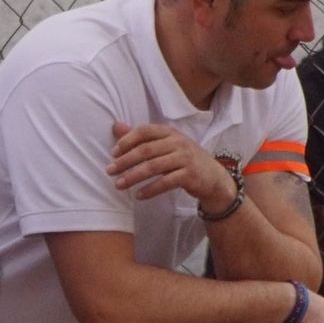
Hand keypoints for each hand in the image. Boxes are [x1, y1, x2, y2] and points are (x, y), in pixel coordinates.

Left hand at [107, 121, 236, 211]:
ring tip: (119, 185)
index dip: (127, 141)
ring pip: (153, 167)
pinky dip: (150, 190)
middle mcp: (178, 142)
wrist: (213, 177)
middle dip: (125, 161)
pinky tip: (138, 196)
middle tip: (109, 171)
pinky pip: (165, 183)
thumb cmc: (184, 160)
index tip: (113, 153)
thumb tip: (116, 126)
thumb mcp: (165, 145)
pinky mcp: (190, 175)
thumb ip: (142, 137)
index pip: (145, 131)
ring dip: (133, 177)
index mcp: (170, 132)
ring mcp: (185, 158)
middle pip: (146, 150)